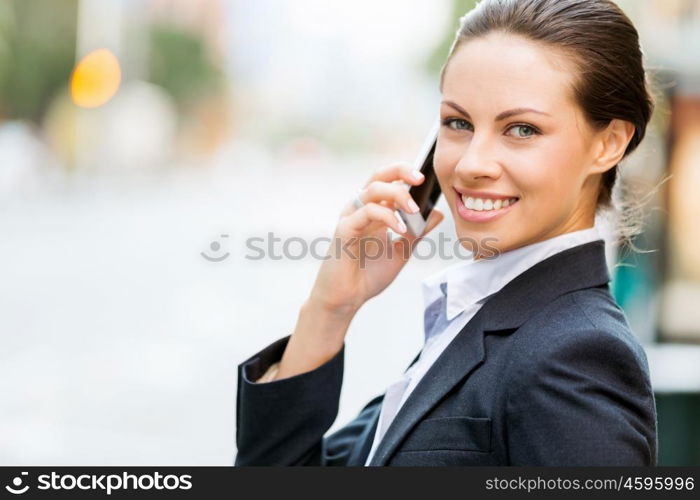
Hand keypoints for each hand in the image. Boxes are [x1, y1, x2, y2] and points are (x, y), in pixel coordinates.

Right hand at [308, 162, 443, 316]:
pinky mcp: (344, 229)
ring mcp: (351, 217)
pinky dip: (387, 217)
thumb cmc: (368, 275)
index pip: (389, 181)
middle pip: (378, 176)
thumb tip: (437, 213)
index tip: (426, 178)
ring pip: (372, 190)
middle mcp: (360, 209)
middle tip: (421, 178)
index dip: (405, 173)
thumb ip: (417, 232)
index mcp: (374, 211)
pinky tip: (401, 229)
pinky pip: (366, 212)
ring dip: (397, 195)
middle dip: (400, 171)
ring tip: (414, 210)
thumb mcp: (401, 251)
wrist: (347, 299)